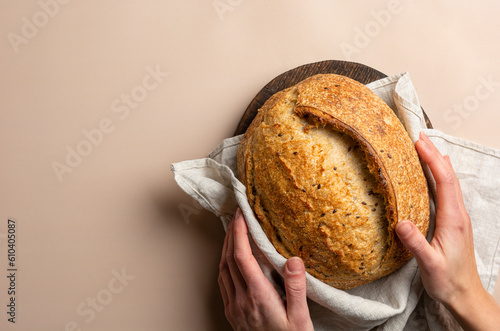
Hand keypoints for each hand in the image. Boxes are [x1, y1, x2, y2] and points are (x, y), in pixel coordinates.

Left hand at [218, 208, 313, 330]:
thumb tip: (294, 259)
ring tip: (233, 230)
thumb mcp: (300, 318)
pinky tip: (230, 257)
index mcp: (258, 297)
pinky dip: (224, 262)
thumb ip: (296, 288)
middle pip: (228, 258)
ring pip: (222, 268)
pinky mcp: (231, 311)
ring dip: (225, 246)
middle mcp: (241, 300)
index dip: (239, 232)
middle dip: (231, 232)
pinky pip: (222, 280)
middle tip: (237, 215)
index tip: (242, 215)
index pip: (241, 256)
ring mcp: (233, 306)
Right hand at [396, 132, 499, 329]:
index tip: (419, 143)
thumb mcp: (430, 265)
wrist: (465, 295)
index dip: (432, 160)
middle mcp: (458, 215)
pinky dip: (440, 176)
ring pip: (449, 182)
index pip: (444, 182)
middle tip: (419, 136)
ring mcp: (458, 218)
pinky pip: (448, 191)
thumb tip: (401, 223)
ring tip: (425, 148)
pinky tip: (436, 173)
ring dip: (438, 162)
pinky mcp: (454, 222)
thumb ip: (416, 244)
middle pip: (448, 176)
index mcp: (454, 220)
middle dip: (434, 154)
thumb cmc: (449, 281)